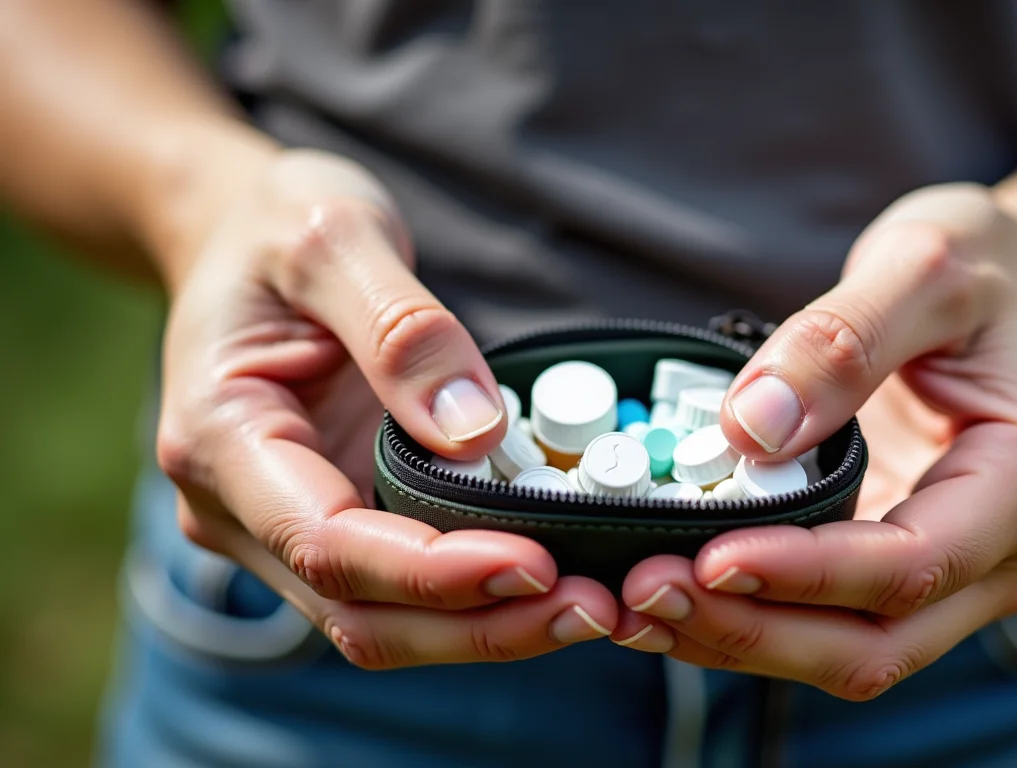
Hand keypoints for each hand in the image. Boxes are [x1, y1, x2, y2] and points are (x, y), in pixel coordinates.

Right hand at [156, 148, 615, 667]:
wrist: (239, 237)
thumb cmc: (275, 226)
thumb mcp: (335, 239)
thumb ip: (401, 331)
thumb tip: (475, 432)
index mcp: (220, 438)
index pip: (326, 542)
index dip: (431, 571)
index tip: (534, 564)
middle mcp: (238, 508)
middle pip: (359, 612)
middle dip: (477, 625)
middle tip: (591, 608)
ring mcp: (283, 527)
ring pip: (384, 621)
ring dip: (486, 628)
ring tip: (590, 606)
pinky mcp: (334, 522)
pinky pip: (405, 589)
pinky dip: (477, 598)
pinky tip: (553, 580)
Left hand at [614, 184, 1016, 699]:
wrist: (1014, 291)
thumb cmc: (984, 272)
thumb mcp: (922, 266)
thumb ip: (839, 342)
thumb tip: (750, 430)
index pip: (913, 565)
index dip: (806, 575)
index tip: (710, 559)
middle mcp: (999, 554)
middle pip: (874, 645)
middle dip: (754, 630)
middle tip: (646, 592)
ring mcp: (952, 576)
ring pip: (844, 653)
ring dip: (737, 638)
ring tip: (636, 603)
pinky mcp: (898, 572)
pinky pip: (823, 622)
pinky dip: (745, 617)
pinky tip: (673, 593)